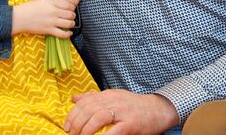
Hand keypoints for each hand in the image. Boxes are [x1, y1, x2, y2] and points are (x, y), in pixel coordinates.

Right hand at [12, 0, 75, 36]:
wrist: (19, 17)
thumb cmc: (29, 8)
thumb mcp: (43, 0)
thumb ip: (54, 2)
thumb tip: (64, 5)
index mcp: (52, 2)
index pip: (69, 4)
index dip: (71, 7)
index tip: (70, 9)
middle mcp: (53, 11)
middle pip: (71, 14)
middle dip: (72, 15)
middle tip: (70, 16)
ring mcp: (52, 22)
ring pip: (69, 23)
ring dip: (71, 24)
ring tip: (69, 23)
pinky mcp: (49, 30)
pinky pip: (62, 34)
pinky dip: (68, 34)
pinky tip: (68, 32)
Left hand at [63, 89, 177, 134]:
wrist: (158, 109)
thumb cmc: (133, 106)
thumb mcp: (113, 97)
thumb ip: (94, 98)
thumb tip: (74, 98)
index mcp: (107, 95)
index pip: (84, 101)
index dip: (72, 114)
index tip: (66, 125)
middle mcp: (113, 100)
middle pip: (89, 109)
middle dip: (76, 122)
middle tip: (71, 133)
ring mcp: (122, 111)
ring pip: (98, 117)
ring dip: (86, 129)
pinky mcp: (131, 123)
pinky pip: (115, 130)